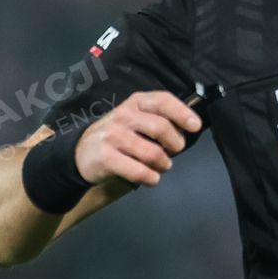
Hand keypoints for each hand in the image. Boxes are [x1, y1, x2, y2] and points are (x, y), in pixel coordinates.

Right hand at [74, 90, 202, 187]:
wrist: (82, 152)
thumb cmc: (117, 135)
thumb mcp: (135, 118)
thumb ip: (158, 118)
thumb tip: (188, 127)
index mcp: (135, 102)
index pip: (163, 100)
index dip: (183, 113)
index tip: (195, 126)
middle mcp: (124, 115)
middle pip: (162, 128)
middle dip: (175, 144)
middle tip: (173, 152)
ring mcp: (113, 136)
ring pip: (152, 153)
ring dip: (164, 164)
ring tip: (161, 166)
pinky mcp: (106, 157)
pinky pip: (138, 171)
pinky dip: (151, 178)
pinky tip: (151, 178)